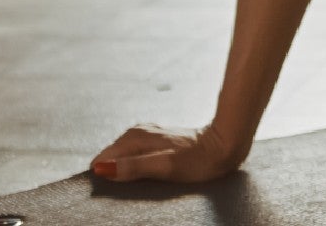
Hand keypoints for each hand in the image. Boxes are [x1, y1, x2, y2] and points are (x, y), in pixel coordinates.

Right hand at [90, 122, 242, 183]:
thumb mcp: (164, 167)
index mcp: (135, 137)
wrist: (224, 146)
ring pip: (123, 157)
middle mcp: (137, 133)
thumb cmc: (197, 160)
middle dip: (113, 174)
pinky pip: (135, 156)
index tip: (110, 192)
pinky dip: (136, 168)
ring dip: (125, 172)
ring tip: (140, 185)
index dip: (102, 176)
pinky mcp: (156, 142)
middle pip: (111, 158)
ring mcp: (147, 136)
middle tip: (129, 191)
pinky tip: (147, 178)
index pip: (102, 159)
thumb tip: (101, 168)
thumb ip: (133, 167)